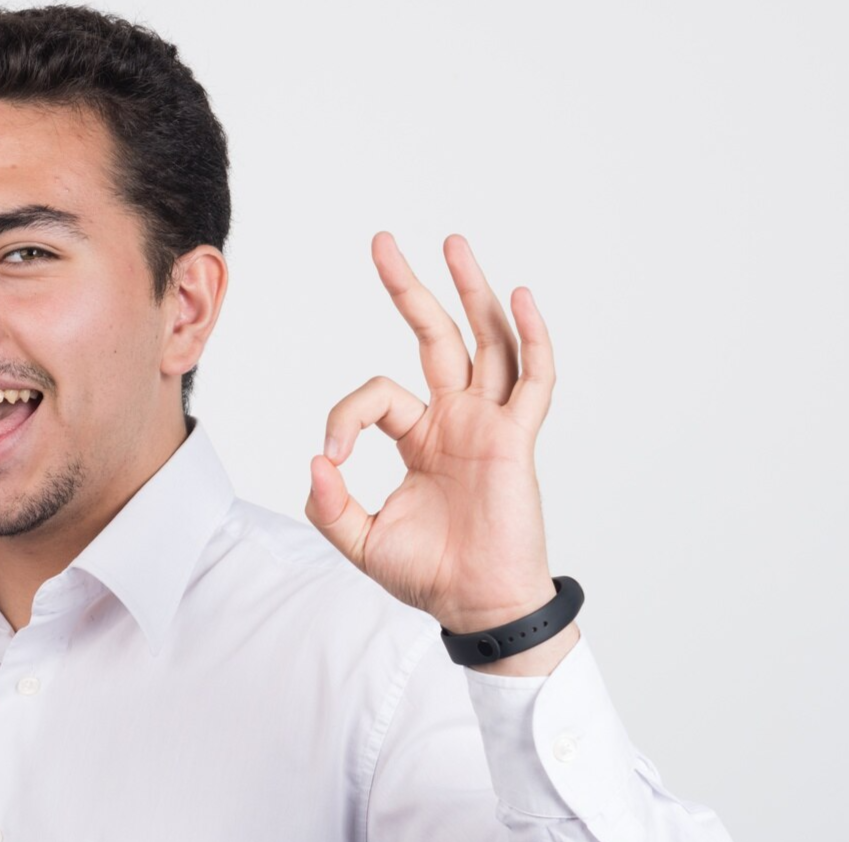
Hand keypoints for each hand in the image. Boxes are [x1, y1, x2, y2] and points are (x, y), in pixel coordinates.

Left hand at [304, 233, 567, 666]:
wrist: (475, 606)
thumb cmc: (429, 575)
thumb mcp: (361, 540)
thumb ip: (330, 505)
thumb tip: (316, 461)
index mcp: (420, 437)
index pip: (377, 393)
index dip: (345, 415)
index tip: (332, 456)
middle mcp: (456, 420)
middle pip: (436, 336)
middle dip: (409, 288)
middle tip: (383, 242)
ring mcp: (488, 424)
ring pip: (485, 341)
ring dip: (471, 291)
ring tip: (453, 242)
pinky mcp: (516, 440)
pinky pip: (532, 380)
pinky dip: (530, 338)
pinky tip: (518, 297)